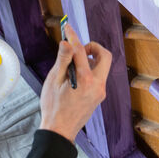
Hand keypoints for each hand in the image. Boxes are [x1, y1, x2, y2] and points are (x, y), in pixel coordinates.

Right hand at [38, 22, 110, 142]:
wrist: (60, 130)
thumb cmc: (54, 106)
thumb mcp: (54, 80)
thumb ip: (62, 59)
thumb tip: (67, 42)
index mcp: (84, 79)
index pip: (81, 50)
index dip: (73, 36)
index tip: (67, 27)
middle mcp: (97, 85)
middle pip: (105, 56)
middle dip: (93, 47)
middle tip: (78, 49)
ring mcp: (100, 91)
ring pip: (103, 67)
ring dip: (91, 59)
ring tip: (73, 64)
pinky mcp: (99, 96)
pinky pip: (99, 77)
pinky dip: (90, 70)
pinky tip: (75, 75)